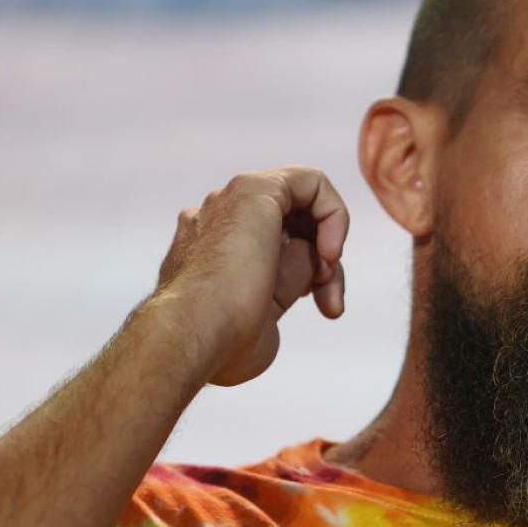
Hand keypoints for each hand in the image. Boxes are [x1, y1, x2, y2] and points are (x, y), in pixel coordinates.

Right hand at [152, 166, 348, 386]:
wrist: (195, 335)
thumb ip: (288, 283)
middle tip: (332, 305)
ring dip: (328, 242)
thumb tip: (314, 260)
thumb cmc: (223, 344)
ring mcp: (231, 200)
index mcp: (216, 247)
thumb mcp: (268, 314)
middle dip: (326, 266)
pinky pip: (310, 181)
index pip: (282, 246)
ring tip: (327, 277)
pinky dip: (332, 213)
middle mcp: (219, 218)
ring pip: (303, 204)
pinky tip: (329, 251)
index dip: (315, 276)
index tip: (327, 308)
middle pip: (295, 226)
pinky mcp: (254, 188)